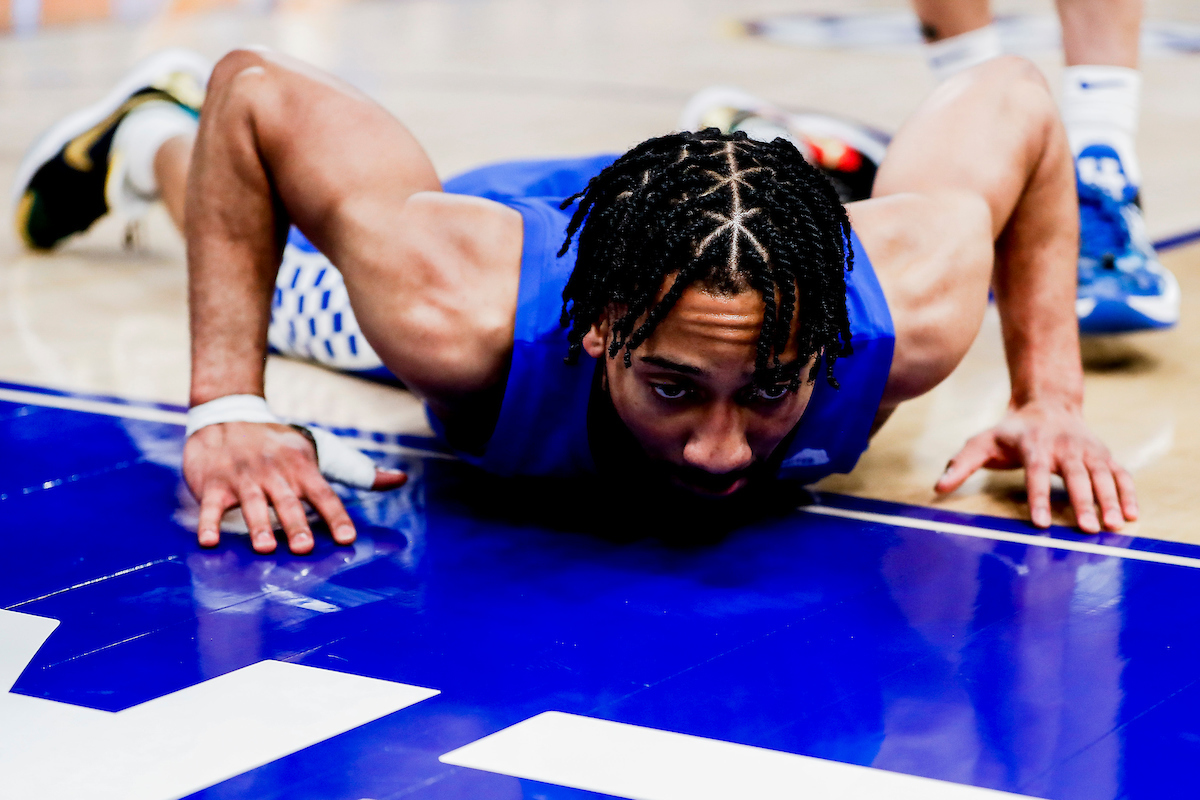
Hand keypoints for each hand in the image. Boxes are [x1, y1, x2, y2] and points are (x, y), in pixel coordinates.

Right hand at [183, 422, 406, 553]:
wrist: (226, 415)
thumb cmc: (280, 445)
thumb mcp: (320, 451)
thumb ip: (358, 471)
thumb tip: (401, 480)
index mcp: (303, 468)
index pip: (323, 494)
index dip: (336, 516)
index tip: (347, 539)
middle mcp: (274, 474)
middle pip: (288, 502)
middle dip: (296, 524)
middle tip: (304, 549)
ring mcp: (242, 479)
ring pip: (252, 504)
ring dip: (258, 525)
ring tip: (265, 548)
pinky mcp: (213, 485)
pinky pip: (209, 507)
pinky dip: (208, 523)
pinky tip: (209, 541)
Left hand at [934, 401, 1137, 532]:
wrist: (1047, 404)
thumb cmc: (1010, 432)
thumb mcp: (981, 442)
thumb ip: (961, 464)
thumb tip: (938, 489)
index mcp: (1035, 445)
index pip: (1036, 473)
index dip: (1038, 498)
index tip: (1041, 523)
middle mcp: (1065, 446)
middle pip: (1075, 476)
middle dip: (1081, 502)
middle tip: (1086, 529)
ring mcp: (1088, 450)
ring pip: (1102, 475)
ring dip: (1110, 501)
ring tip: (1114, 526)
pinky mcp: (1104, 455)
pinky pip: (1121, 474)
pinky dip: (1129, 493)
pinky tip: (1133, 515)